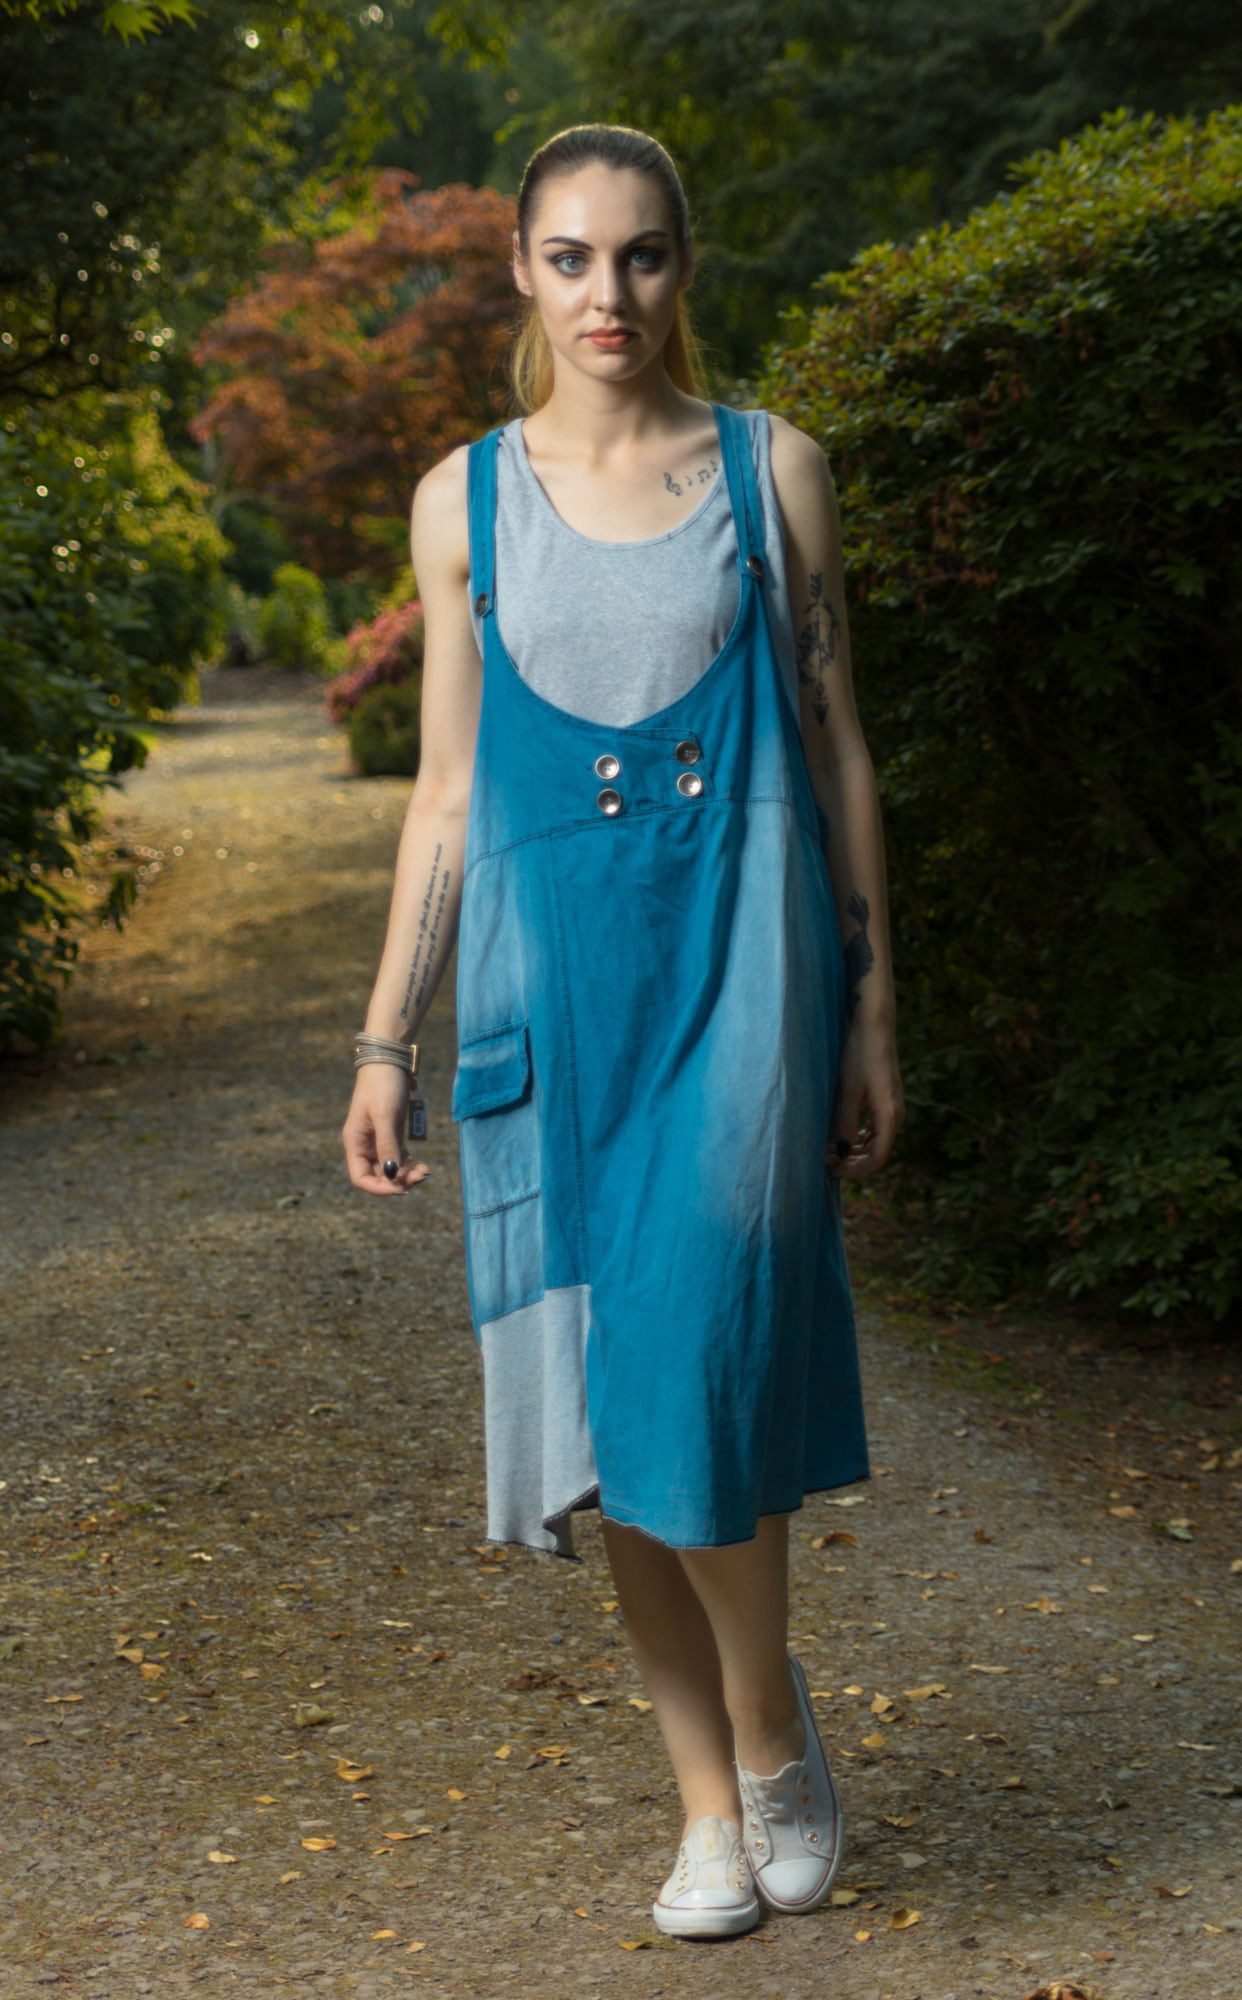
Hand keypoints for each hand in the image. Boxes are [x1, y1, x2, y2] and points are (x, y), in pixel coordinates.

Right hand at [342, 1064, 430, 1196]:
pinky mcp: (391, 1134)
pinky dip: (410, 1164)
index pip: (360, 1178)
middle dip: (399, 1181)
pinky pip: (399, 1157)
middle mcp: (364, 1145)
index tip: (401, 1188)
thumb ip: (387, 1146)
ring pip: (391, 1169)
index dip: (379, 1188)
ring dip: (407, 1174)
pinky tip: (423, 1165)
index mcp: (355, 1143)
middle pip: (378, 1176)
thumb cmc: (383, 1085)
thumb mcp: (385, 1116)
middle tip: (422, 1176)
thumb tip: (391, 1174)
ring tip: (426, 1171)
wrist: (389, 1060)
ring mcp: (378, 1140)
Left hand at [826, 1017, 903, 1179]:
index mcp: (890, 1116)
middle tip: (824, 1162)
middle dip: (851, 1162)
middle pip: (876, 1152)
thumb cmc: (860, 1054)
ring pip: (874, 1142)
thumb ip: (844, 1124)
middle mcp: (895, 1115)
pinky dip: (857, 1137)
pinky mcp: (884, 1099)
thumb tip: (838, 1153)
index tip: (831, 1172)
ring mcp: (891, 1107)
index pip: (876, 1159)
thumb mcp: (847, 1091)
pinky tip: (838, 1136)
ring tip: (828, 1151)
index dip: (854, 1171)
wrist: (874, 1025)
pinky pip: (873, 1128)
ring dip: (853, 1150)